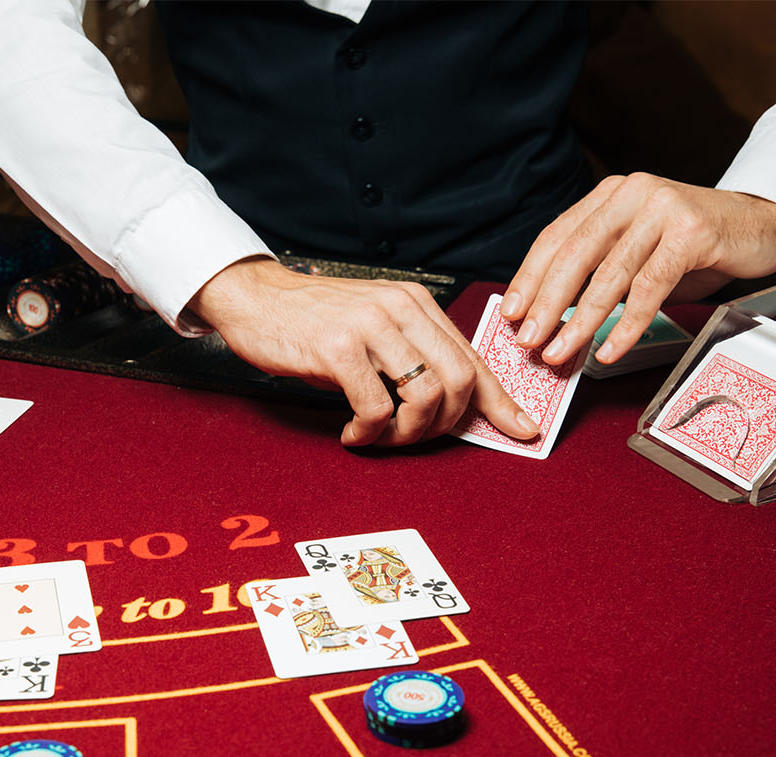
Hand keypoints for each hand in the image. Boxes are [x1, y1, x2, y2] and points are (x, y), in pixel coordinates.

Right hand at [186, 258, 539, 446]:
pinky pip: (376, 408)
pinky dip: (369, 432)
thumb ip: (413, 356)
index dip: (500, 401)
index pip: (473, 358)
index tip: (521, 431)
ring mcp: (370, 326)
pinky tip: (352, 431)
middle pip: (458, 381)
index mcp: (417, 303)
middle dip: (443, 425)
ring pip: (424, 396)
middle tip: (413, 437)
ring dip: (406, 433)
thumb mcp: (374, 329)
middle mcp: (401, 309)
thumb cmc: (314, 322)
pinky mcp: (338, 348)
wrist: (255, 299)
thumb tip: (454, 405)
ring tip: (380, 435)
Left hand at [498, 173, 775, 366]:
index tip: (511, 313)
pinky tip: (609, 349)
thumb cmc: (695, 243)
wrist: (763, 222)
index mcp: (610, 196)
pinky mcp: (692, 232)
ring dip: (580, 321)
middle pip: (575, 255)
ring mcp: (662, 209)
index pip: (556, 237)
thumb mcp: (639, 247)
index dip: (530, 277)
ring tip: (561, 352)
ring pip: (609, 274)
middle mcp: (631, 194)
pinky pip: (649, 287)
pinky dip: (626, 324)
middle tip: (528, 341)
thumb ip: (601, 267)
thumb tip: (552, 313)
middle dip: (547, 304)